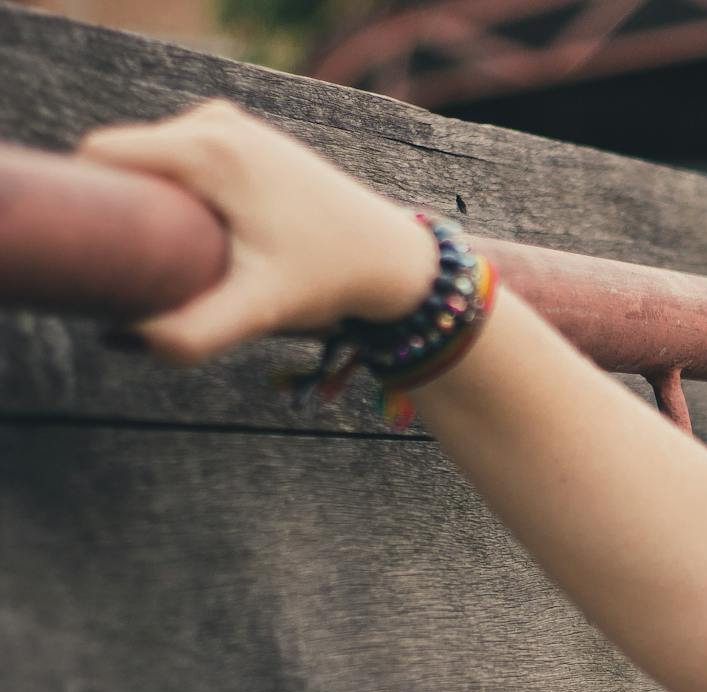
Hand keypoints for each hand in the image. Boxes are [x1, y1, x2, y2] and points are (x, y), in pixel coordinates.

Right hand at [73, 98, 440, 364]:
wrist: (393, 258)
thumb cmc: (329, 280)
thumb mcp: (261, 308)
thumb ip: (193, 332)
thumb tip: (124, 339)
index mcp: (207, 146)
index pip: (101, 156)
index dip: (95, 204)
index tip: (111, 253)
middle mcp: (215, 121)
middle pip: (125, 160)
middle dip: (128, 210)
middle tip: (162, 267)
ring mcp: (229, 123)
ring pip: (152, 163)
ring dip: (156, 206)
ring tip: (192, 255)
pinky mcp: (243, 137)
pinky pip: (180, 161)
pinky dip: (180, 195)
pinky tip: (207, 235)